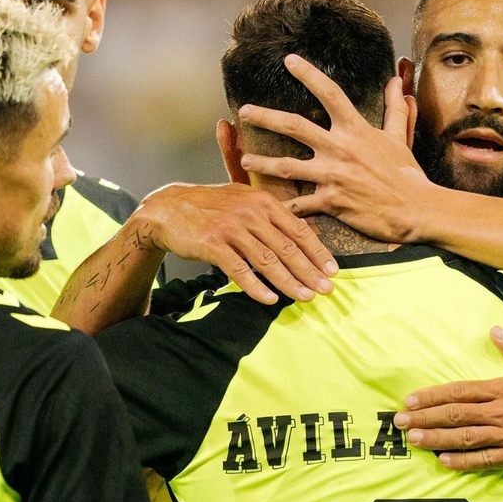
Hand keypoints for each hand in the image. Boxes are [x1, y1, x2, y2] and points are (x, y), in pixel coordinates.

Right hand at [132, 181, 335, 304]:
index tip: (333, 271)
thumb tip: (306, 232)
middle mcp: (251, 213)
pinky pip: (239, 270)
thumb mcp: (245, 201)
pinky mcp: (213, 244)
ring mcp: (232, 228)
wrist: (169, 208)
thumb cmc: (212, 207)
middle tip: (326, 290)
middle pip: (287, 247)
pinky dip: (256, 287)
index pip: (299, 230)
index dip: (318, 252)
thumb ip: (272, 215)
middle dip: (310, 271)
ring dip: (289, 282)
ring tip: (305, 297)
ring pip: (267, 260)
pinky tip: (270, 300)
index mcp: (263, 202)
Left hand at [236, 55, 434, 242]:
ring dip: (263, 162)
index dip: (309, 74)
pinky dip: (283, 206)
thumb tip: (396, 80)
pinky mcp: (331, 202)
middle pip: (296, 126)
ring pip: (288, 166)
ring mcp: (334, 176)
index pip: (329, 93)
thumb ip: (394, 108)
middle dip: (266, 117)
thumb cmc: (406, 173)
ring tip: (244, 159)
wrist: (414, 208)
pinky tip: (266, 206)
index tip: (289, 60)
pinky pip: (300, 205)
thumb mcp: (398, 137)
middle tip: (244, 111)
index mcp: (355, 130)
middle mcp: (340, 149)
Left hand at [395, 326, 502, 468]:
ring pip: (465, 438)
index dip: (432, 396)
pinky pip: (487, 460)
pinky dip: (463, 462)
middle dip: (424, 419)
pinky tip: (444, 462)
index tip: (410, 401)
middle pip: (455, 415)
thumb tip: (494, 331)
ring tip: (414, 441)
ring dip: (436, 439)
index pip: (460, 391)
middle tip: (399, 425)